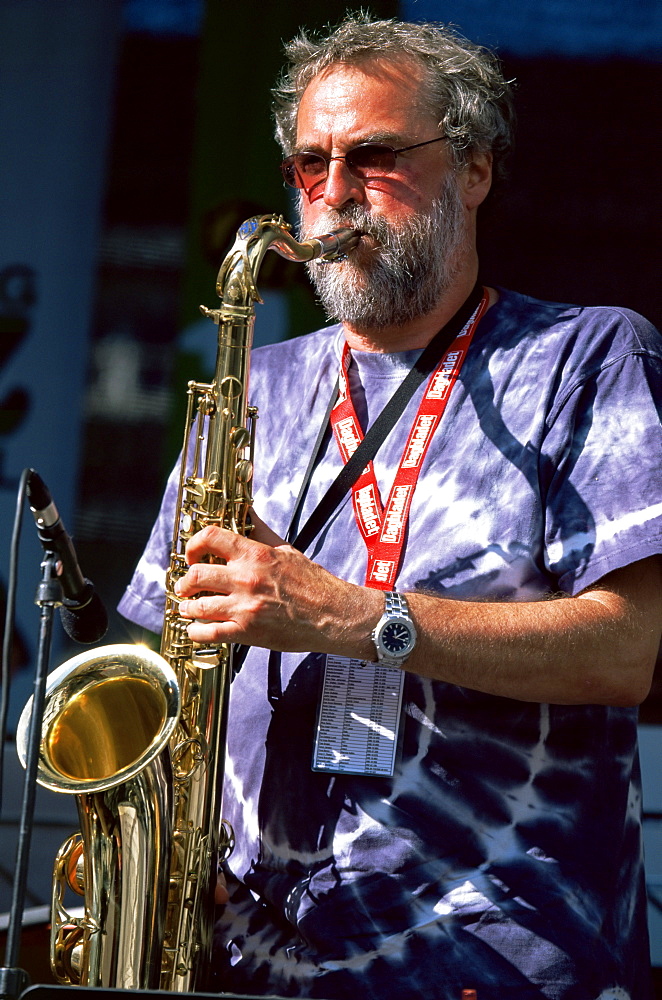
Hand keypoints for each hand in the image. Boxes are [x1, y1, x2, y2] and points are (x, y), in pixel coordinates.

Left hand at [174, 511, 380, 655]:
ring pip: (197, 605)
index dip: (193, 545)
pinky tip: (196, 629)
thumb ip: (261, 530)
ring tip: (188, 608)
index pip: (210, 538)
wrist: (332, 614)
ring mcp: (244, 607)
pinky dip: (196, 632)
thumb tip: (246, 509)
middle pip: (196, 575)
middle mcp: (246, 578)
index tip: (192, 555)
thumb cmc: (312, 582)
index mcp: (255, 554)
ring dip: (187, 607)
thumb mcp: (286, 549)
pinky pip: (208, 633)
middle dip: (185, 582)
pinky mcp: (247, 632)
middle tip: (185, 587)